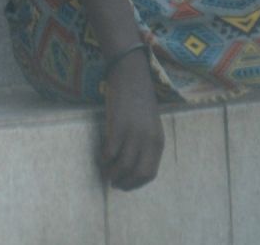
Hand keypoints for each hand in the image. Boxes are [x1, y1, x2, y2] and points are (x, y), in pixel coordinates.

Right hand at [101, 52, 163, 189]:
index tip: (125, 184)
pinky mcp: (118, 127)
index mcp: (158, 140)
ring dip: (111, 173)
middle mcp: (148, 140)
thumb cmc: (139, 98)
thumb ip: (145, 144)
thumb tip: (133, 165)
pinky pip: (109, 154)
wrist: (131, 74)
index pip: (149, 173)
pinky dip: (103, 160)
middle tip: (113, 182)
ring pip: (122, 167)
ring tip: (105, 170)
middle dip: (124, 183)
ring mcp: (133, 134)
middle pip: (137, 174)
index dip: (135, 183)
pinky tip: (101, 156)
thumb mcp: (150, 124)